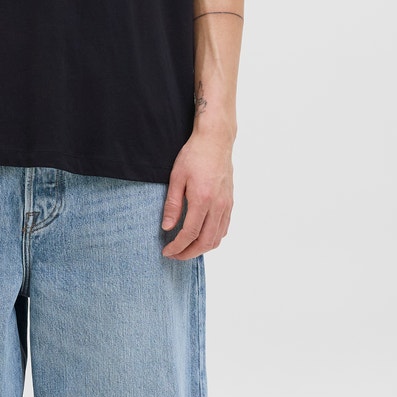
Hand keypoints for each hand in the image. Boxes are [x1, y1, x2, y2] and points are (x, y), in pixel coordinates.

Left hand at [161, 131, 233, 258]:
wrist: (216, 141)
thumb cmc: (194, 155)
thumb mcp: (176, 177)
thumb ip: (172, 205)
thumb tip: (167, 227)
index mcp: (202, 199)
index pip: (189, 234)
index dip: (177, 247)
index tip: (166, 251)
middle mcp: (217, 206)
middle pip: (205, 242)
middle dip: (188, 253)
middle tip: (174, 255)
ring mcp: (226, 205)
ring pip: (217, 238)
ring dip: (201, 249)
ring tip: (186, 249)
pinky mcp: (230, 203)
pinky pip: (223, 228)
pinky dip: (213, 239)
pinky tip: (201, 237)